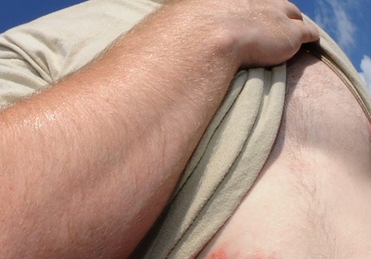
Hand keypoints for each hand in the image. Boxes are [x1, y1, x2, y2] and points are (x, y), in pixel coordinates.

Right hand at [166, 0, 319, 67]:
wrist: (202, 41)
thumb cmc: (180, 40)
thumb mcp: (174, 28)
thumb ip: (176, 33)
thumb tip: (155, 45)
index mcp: (224, 0)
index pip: (242, 3)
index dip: (245, 10)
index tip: (243, 18)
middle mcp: (252, 0)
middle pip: (272, 3)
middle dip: (274, 10)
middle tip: (272, 22)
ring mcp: (273, 14)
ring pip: (292, 14)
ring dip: (293, 22)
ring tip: (293, 32)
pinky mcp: (289, 34)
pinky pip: (307, 32)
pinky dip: (309, 38)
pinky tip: (311, 45)